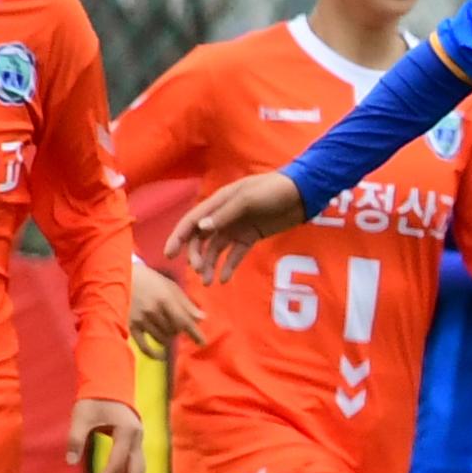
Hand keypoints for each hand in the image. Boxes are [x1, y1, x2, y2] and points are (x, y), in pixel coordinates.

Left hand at [71, 397, 147, 472]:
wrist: (109, 385)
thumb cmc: (94, 400)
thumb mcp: (81, 416)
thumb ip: (76, 438)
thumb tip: (71, 462)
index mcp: (127, 431)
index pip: (117, 462)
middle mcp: (137, 438)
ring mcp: (138, 441)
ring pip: (139, 472)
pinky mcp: (134, 444)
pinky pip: (134, 466)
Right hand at [126, 259, 201, 360]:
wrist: (122, 277)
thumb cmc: (150, 281)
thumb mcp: (170, 287)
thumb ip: (186, 304)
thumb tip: (202, 319)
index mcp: (165, 299)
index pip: (184, 321)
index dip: (194, 333)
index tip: (202, 342)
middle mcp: (153, 311)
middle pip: (174, 331)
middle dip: (178, 329)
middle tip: (174, 321)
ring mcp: (141, 319)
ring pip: (162, 339)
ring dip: (167, 337)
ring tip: (164, 327)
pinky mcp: (131, 326)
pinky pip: (144, 346)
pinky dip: (153, 353)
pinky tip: (160, 356)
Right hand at [172, 172, 305, 282]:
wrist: (301, 194)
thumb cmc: (272, 190)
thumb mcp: (247, 200)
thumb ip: (224, 214)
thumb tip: (201, 229)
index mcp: (218, 202)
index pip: (192, 221)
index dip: (178, 237)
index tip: (169, 255)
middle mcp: (223, 215)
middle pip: (201, 238)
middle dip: (195, 255)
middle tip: (198, 271)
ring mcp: (236, 226)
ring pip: (216, 248)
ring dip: (210, 264)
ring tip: (208, 282)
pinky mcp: (250, 236)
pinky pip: (235, 253)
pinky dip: (229, 266)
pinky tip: (224, 279)